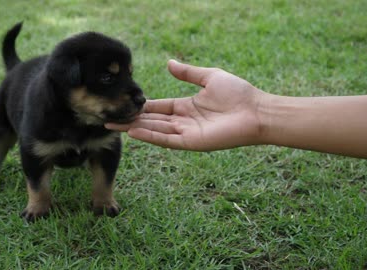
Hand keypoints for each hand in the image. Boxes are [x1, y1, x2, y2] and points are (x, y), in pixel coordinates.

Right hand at [105, 60, 266, 150]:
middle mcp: (183, 121)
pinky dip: (150, 136)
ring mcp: (186, 133)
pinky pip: (166, 139)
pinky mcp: (191, 142)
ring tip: (114, 124)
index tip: (123, 104)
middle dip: (131, 119)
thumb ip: (188, 73)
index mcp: (186, 106)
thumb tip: (169, 62)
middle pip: (152, 121)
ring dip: (134, 128)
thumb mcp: (209, 77)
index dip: (141, 106)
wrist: (257, 111)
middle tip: (109, 117)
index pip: (158, 107)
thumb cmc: (238, 93)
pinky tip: (134, 132)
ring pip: (154, 130)